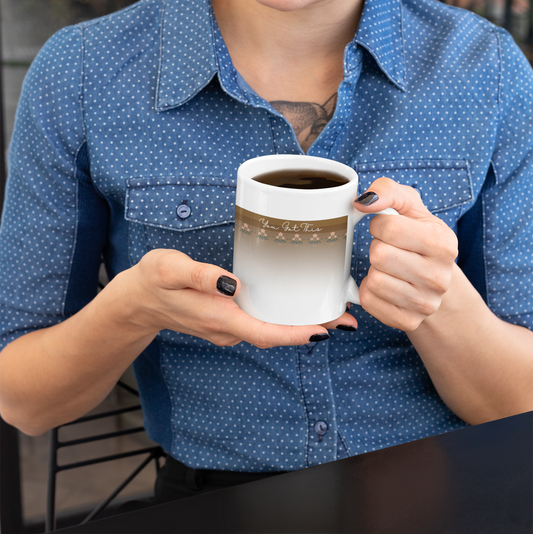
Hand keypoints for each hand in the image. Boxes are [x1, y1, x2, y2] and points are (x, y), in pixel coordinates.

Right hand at [120, 249, 355, 348]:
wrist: (135, 301)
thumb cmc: (152, 281)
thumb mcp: (170, 269)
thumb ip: (200, 275)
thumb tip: (233, 284)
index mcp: (218, 318)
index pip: (264, 332)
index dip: (295, 334)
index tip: (325, 331)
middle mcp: (227, 329)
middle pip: (275, 333)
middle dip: (311, 328)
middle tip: (346, 318)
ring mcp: (227, 327)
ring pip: (270, 329)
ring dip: (300, 322)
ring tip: (332, 309)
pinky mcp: (227, 319)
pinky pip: (260, 322)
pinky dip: (282, 316)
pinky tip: (296, 303)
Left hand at [354, 179, 457, 330]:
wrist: (435, 281)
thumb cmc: (418, 237)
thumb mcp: (410, 207)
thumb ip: (388, 190)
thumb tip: (363, 201)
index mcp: (442, 242)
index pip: (389, 227)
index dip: (379, 224)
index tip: (388, 228)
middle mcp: (439, 277)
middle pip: (380, 255)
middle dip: (376, 247)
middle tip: (389, 249)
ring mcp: (426, 303)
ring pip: (374, 280)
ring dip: (374, 270)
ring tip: (389, 267)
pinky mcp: (409, 321)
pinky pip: (369, 301)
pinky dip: (370, 291)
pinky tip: (386, 285)